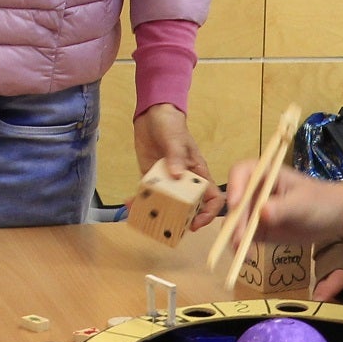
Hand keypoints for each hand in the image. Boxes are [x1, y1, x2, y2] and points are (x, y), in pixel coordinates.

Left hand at [134, 103, 222, 227]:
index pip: (212, 198)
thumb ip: (176, 156)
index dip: (208, 213)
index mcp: (198, 173)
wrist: (153, 114)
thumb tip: (177, 175)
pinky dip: (139, 202)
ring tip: (142, 218)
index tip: (196, 223)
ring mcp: (168, 182)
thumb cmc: (172, 125)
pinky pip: (148, 195)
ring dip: (155, 214)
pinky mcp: (152, 179)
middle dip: (179, 221)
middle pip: (188, 208)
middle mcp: (185, 182)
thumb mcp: (175, 139)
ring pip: (166, 205)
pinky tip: (130, 204)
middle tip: (165, 227)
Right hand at [223, 163, 342, 245]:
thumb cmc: (321, 201)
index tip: (235, 204)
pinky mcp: (259, 230)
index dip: (234, 186)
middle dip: (235, 220)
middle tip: (240, 238)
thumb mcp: (303, 203)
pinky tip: (247, 256)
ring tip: (242, 250)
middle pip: (235, 202)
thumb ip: (283, 208)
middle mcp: (256, 191)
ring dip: (235, 236)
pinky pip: (245, 237)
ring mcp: (255, 211)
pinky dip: (242, 246)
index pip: (241, 173)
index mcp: (265, 174)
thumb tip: (263, 213)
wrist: (336, 218)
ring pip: (236, 222)